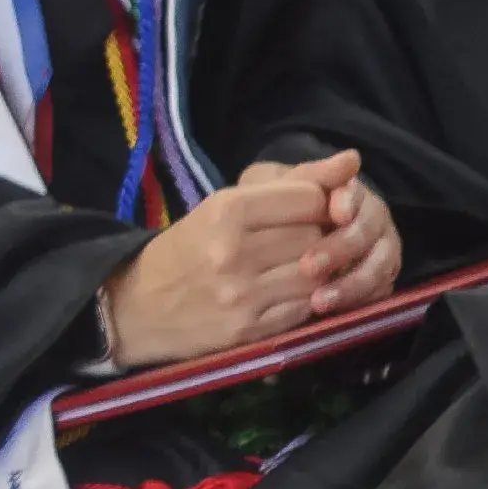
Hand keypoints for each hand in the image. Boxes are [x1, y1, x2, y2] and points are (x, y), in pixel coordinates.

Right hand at [101, 151, 384, 367]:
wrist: (135, 307)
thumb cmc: (184, 251)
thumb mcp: (222, 208)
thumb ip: (289, 185)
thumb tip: (352, 159)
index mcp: (224, 211)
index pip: (308, 197)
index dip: (319, 202)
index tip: (309, 210)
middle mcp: (234, 251)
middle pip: (317, 235)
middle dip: (322, 237)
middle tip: (306, 240)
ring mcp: (243, 294)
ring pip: (318, 274)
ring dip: (320, 272)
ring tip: (301, 267)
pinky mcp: (250, 330)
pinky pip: (306, 309)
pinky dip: (309, 300)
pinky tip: (293, 293)